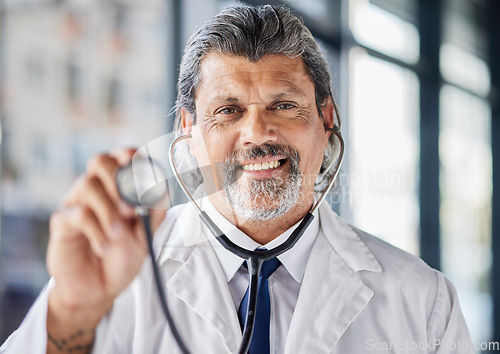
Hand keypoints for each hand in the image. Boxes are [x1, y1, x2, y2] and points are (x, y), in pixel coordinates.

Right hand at [45, 148, 165, 351]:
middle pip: (100, 160)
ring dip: (109, 210)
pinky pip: (78, 213)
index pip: (124, 156)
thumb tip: (161, 187)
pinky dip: (96, 231)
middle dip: (118, 181)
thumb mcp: (147, 234)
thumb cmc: (122, 257)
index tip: (146, 180)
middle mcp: (97, 189)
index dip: (135, 160)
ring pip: (88, 184)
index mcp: (119, 187)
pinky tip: (103, 246)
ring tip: (118, 234)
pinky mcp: (62, 222)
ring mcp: (77, 202)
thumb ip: (156, 211)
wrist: (100, 289)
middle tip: (131, 209)